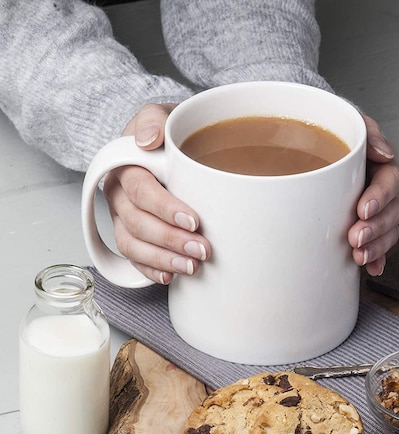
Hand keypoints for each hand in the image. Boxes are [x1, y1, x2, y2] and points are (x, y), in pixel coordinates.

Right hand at [102, 103, 210, 284]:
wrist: (169, 147)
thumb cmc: (171, 135)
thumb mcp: (165, 116)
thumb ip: (154, 119)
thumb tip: (147, 139)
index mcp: (125, 167)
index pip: (141, 191)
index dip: (165, 209)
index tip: (194, 221)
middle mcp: (119, 194)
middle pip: (137, 223)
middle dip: (170, 241)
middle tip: (202, 250)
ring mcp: (122, 217)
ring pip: (132, 245)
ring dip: (162, 260)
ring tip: (192, 267)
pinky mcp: (131, 234)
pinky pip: (133, 258)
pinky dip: (151, 270)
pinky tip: (171, 276)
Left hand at [347, 115, 398, 275]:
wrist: (308, 149)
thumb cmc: (331, 136)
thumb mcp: (349, 124)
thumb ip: (367, 133)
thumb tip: (384, 152)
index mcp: (380, 167)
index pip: (389, 182)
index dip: (380, 197)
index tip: (364, 209)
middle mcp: (381, 191)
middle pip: (391, 212)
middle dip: (376, 228)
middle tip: (356, 237)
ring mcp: (375, 212)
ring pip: (387, 232)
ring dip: (376, 246)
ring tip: (359, 255)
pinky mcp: (365, 228)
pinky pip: (378, 247)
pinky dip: (376, 259)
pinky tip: (371, 267)